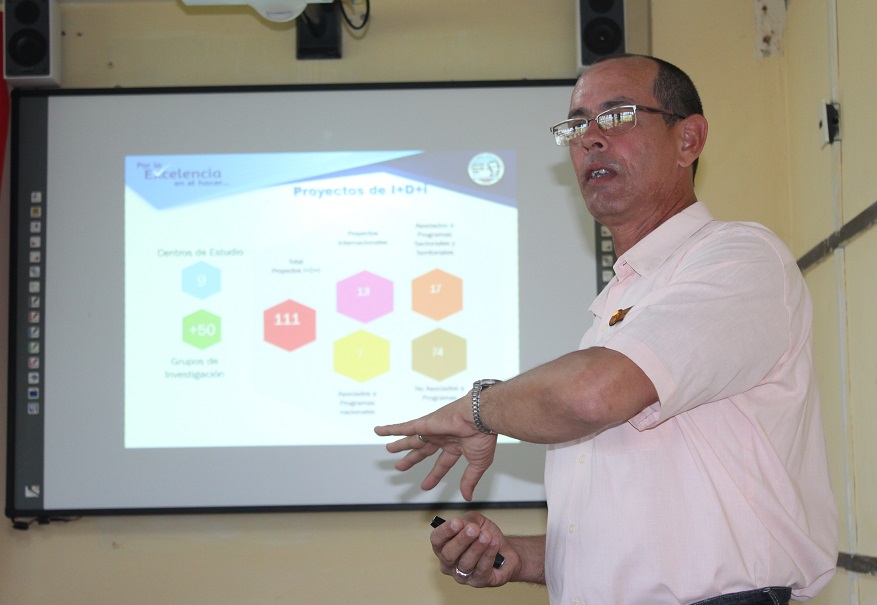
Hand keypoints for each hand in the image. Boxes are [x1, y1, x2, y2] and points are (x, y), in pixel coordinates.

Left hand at [374, 396, 496, 500]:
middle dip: (412, 459)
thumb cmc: (482, 436)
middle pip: (423, 451)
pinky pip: (403, 427)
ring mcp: (432, 430)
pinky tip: (379, 431)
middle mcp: (442, 437)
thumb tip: (468, 496)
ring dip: (400, 445)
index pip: (442, 463)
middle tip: (401, 467)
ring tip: (389, 449)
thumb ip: (469, 479)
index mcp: (456, 445)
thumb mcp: (477, 463)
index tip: (426, 486)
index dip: (434, 476)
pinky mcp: (423, 424)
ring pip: (412, 439)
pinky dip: (390, 429)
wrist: (479, 417)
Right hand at [430, 512, 515, 586]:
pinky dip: (488, 555)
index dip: (445, 531)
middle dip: (462, 540)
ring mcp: (462, 575)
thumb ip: (468, 520)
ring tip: (487, 536)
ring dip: (477, 547)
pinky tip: (494, 544)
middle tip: (474, 529)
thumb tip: (464, 524)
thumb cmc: (486, 536)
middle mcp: (449, 563)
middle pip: (448, 554)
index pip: (437, 540)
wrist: (506, 549)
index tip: (457, 522)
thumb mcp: (476, 521)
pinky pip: (481, 569)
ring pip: (465, 563)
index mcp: (444, 546)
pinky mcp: (478, 581)